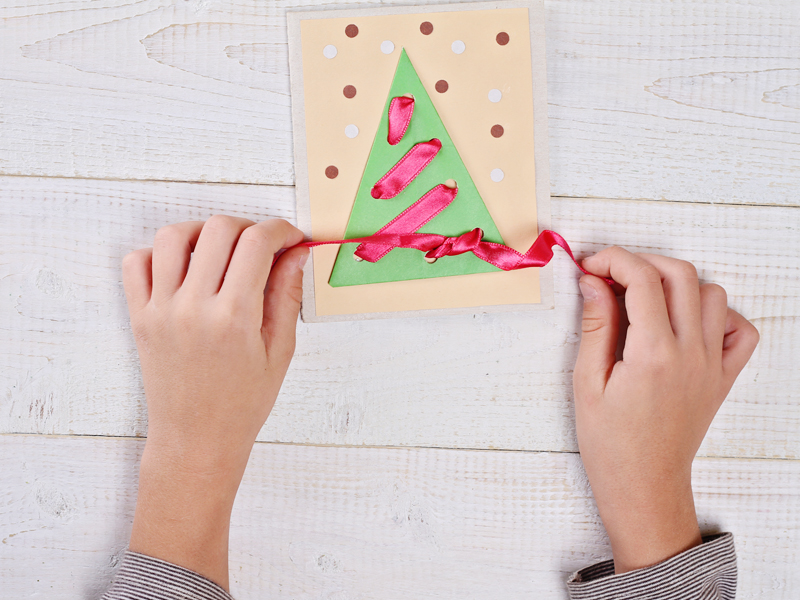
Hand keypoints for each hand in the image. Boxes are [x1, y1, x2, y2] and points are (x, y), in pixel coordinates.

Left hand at [122, 216, 307, 588]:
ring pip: (173, 236)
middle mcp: (193, 307)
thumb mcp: (279, 351)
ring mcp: (161, 310)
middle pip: (218, 229)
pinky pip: (136, 263)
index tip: (291, 238)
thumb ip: (287, 296)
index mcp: (234, 316)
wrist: (197, 440)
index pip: (257, 244)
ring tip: (221, 251)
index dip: (281, 231)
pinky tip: (184, 268)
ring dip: (203, 232)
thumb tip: (296, 254)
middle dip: (248, 227)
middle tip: (262, 247)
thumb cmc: (243, 403)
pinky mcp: (139, 317)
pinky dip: (159, 253)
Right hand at [574, 247, 758, 573]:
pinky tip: (685, 321)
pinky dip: (717, 313)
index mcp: (653, 354)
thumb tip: (592, 282)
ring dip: (677, 282)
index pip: (642, 278)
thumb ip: (595, 326)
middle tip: (610, 275)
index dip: (612, 260)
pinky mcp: (722, 377)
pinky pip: (739, 330)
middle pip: (680, 274)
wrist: (644, 486)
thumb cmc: (610, 443)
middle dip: (641, 261)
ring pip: (712, 294)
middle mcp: (690, 353)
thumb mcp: (587, 382)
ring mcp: (712, 364)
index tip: (589, 266)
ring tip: (644, 297)